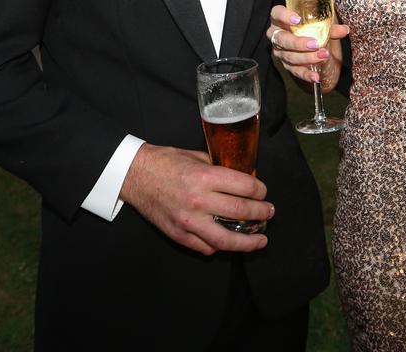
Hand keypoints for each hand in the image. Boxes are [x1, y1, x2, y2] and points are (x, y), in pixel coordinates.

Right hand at [120, 144, 272, 255]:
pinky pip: (205, 247)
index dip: (259, 190)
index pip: (244, 186)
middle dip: (261, 213)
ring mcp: (188, 221)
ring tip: (261, 240)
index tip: (263, 192)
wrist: (136, 175)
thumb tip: (242, 178)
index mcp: (204, 176)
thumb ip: (219, 168)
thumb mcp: (196, 156)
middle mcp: (198, 200)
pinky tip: (229, 242)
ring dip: (248, 241)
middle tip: (269, 213)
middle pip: (240, 212)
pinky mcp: (179, 235)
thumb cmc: (166, 162)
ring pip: (226, 239)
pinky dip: (220, 246)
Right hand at [268, 3, 349, 90]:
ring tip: (323, 56)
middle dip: (298, 42)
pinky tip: (316, 76)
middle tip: (315, 44)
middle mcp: (277, 34)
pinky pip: (295, 71)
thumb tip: (344, 29)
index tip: (298, 19)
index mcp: (280, 18)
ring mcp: (280, 51)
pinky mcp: (286, 64)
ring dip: (307, 58)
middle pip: (282, 39)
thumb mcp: (320, 22)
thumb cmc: (310, 26)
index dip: (284, 16)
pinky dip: (306, 74)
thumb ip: (330, 26)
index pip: (277, 13)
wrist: (308, 40)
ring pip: (289, 56)